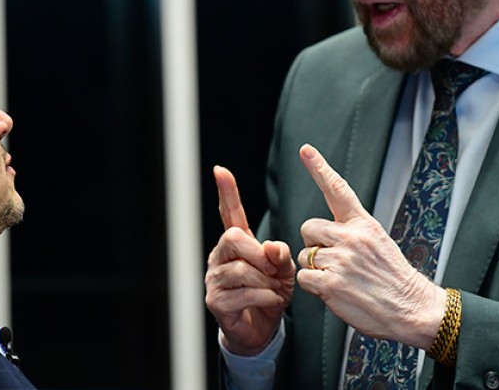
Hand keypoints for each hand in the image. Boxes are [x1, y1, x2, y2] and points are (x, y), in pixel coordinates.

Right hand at [205, 165, 294, 355]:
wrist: (261, 328)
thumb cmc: (270, 293)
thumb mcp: (283, 270)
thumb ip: (280, 255)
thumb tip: (272, 248)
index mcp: (237, 244)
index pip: (229, 213)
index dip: (226, 192)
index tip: (221, 170)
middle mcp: (220, 256)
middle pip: (234, 238)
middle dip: (259, 253)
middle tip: (274, 269)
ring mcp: (215, 278)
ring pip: (242, 269)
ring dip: (266, 281)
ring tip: (274, 289)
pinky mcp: (216, 300)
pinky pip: (244, 293)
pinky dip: (265, 297)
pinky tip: (271, 301)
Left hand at [295, 144, 445, 348]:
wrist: (412, 308)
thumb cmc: (393, 277)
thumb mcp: (379, 242)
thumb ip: (353, 231)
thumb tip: (325, 231)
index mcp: (364, 225)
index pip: (338, 190)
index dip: (319, 168)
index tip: (306, 149)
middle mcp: (351, 238)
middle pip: (308, 227)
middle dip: (314, 243)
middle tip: (335, 260)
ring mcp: (341, 261)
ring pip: (305, 255)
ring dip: (316, 269)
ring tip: (342, 279)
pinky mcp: (332, 284)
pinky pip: (304, 278)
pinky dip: (314, 286)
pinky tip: (335, 291)